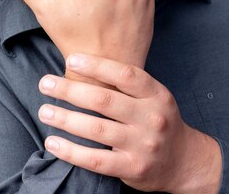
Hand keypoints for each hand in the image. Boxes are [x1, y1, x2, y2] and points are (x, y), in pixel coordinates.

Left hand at [37, 54, 221, 193]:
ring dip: (65, 119)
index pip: (125, 74)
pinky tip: (53, 143)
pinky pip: (96, 159)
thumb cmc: (158, 121)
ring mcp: (143, 145)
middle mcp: (152, 118)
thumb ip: (126, 85)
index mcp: (156, 95)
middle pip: (105, 100)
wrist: (183, 161)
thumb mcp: (153, 97)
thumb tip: (83, 67)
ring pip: (97, 129)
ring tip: (45, 111)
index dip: (97, 66)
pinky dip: (71, 151)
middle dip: (70, 90)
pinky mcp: (132, 168)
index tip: (71, 60)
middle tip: (46, 83)